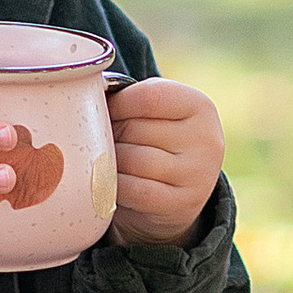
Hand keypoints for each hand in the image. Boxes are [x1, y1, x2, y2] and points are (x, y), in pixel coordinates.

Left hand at [107, 77, 224, 247]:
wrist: (176, 197)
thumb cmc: (157, 144)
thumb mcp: (157, 115)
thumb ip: (132, 98)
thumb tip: (86, 88)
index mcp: (200, 106)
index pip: (147, 97)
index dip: (117, 104)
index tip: (105, 112)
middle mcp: (206, 139)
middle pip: (135, 129)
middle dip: (109, 134)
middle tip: (102, 140)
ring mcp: (197, 174)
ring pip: (131, 159)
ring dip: (109, 160)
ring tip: (106, 160)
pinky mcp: (181, 204)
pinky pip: (133, 189)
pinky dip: (113, 184)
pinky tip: (108, 181)